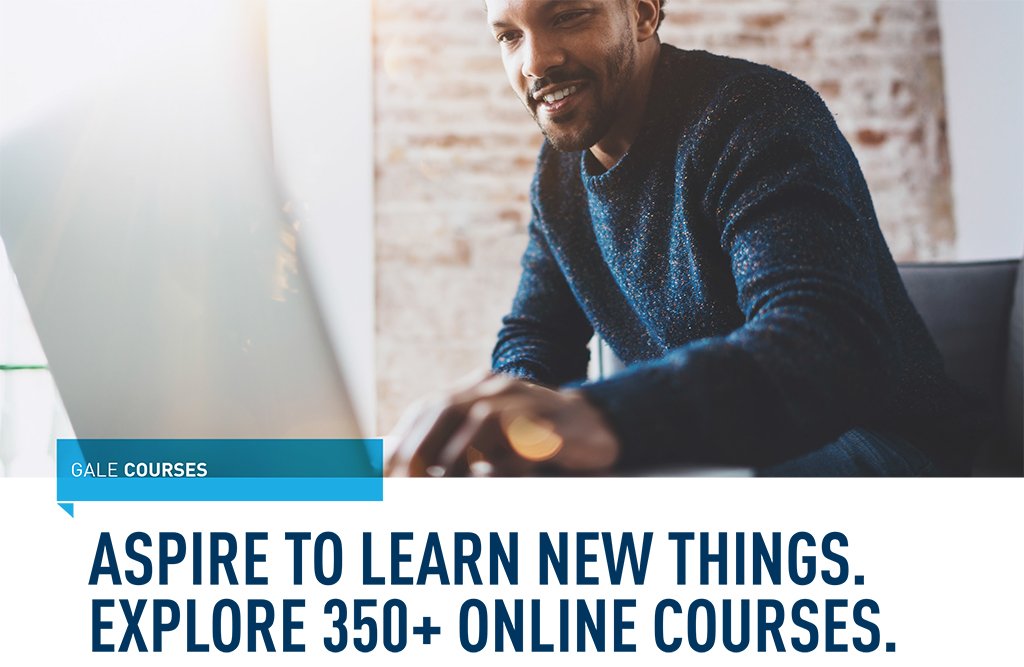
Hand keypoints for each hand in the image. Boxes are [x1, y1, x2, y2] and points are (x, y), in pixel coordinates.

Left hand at [386, 372, 619, 476]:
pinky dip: (499, 466)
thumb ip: (453, 451)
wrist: (599, 428)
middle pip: (446, 408)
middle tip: (403, 485)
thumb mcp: (490, 443)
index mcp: (477, 389)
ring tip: (437, 490)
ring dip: (455, 460)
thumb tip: (402, 475)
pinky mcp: (554, 426)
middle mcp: (498, 389)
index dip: (402, 440)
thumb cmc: (536, 443)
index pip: (427, 409)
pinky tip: (483, 485)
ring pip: (482, 421)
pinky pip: (522, 441)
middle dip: (419, 448)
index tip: (383, 476)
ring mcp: (528, 402)